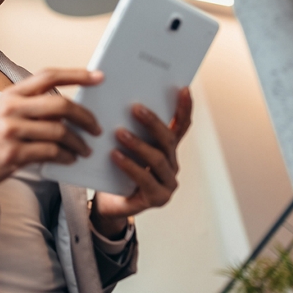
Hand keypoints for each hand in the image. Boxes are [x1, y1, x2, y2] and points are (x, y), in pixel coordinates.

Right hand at [0, 68, 103, 203]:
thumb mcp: (4, 112)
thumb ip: (31, 106)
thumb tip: (69, 108)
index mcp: (11, 94)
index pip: (49, 75)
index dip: (77, 74)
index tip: (99, 77)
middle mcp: (11, 108)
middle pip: (61, 105)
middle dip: (85, 117)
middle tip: (96, 128)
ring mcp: (11, 130)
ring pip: (59, 131)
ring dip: (78, 142)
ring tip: (84, 149)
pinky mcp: (13, 153)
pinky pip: (51, 152)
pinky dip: (66, 156)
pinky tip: (69, 159)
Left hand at [91, 87, 192, 237]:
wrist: (108, 204)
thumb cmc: (114, 171)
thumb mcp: (121, 146)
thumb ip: (126, 128)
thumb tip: (115, 99)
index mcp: (166, 149)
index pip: (180, 125)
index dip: (184, 108)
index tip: (183, 88)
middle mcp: (172, 164)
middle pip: (168, 140)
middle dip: (153, 122)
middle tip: (135, 108)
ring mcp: (168, 182)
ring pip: (158, 159)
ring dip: (139, 144)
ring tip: (119, 133)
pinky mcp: (158, 198)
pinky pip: (145, 179)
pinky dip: (129, 166)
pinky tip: (115, 156)